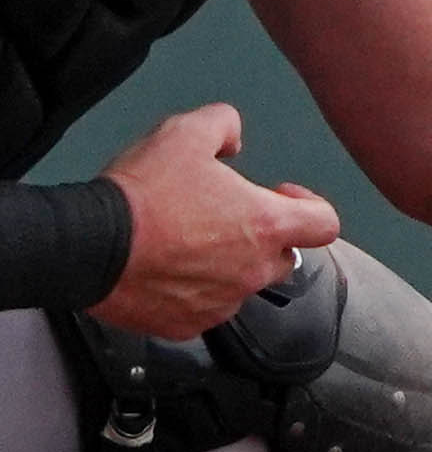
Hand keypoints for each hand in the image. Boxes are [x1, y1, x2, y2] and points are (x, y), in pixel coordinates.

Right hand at [89, 104, 338, 337]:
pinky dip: (193, 293)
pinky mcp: (185, 326)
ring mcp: (219, 303)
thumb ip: (224, 125)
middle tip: (228, 218)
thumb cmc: (142, 195)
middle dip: (265, 237)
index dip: (309, 205)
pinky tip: (168, 271)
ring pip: (240, 285)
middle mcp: (251, 271)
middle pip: (284, 257)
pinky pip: (203, 309)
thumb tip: (233, 138)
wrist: (87, 246)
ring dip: (227, 266)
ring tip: (189, 243)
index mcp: (265, 226)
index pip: (325, 224)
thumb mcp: (187, 132)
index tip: (281, 195)